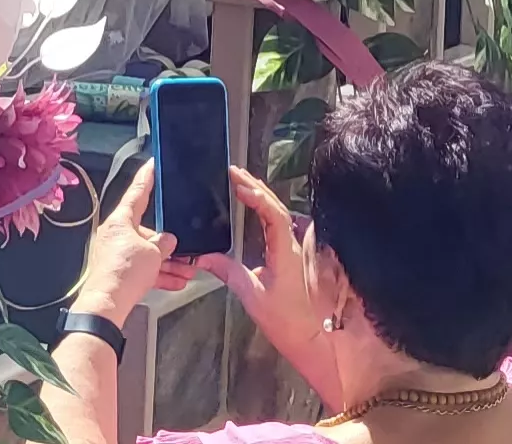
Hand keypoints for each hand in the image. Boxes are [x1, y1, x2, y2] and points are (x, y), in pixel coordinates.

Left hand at [68, 163, 180, 327]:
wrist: (107, 306)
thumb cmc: (124, 274)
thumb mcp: (153, 253)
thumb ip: (164, 243)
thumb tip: (168, 241)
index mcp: (120, 221)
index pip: (137, 193)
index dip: (147, 178)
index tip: (153, 164)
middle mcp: (116, 234)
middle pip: (147, 230)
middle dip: (169, 242)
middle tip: (187, 249)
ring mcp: (117, 254)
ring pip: (148, 253)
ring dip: (169, 263)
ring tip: (188, 271)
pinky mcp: (120, 272)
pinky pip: (144, 269)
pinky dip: (160, 275)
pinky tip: (176, 282)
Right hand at [219, 168, 339, 402]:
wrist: (308, 338)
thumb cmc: (284, 320)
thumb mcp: (251, 296)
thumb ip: (228, 272)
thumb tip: (202, 257)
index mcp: (283, 253)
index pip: (273, 214)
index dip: (257, 195)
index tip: (238, 182)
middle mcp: (290, 247)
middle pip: (276, 207)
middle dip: (255, 187)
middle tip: (233, 172)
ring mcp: (291, 251)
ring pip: (278, 214)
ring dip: (260, 196)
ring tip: (240, 182)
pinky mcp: (288, 257)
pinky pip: (277, 225)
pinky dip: (263, 210)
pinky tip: (252, 207)